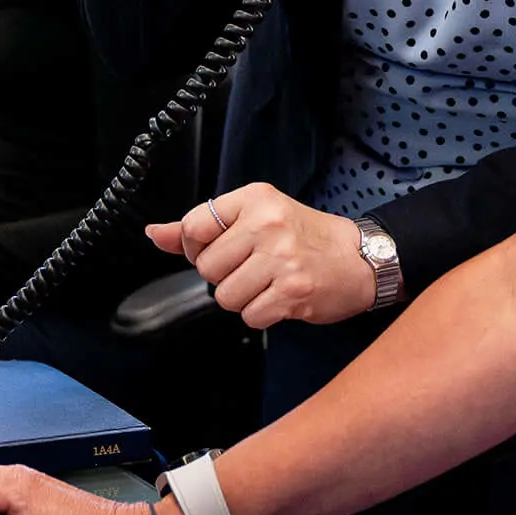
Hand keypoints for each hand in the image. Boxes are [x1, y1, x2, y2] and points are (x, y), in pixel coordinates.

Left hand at [149, 183, 377, 327]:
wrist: (360, 258)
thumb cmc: (305, 237)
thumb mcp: (255, 217)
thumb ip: (203, 227)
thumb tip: (154, 234)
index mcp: (255, 198)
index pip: (194, 227)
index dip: (198, 248)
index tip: (220, 249)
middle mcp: (267, 223)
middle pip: (207, 267)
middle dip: (225, 275)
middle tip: (254, 267)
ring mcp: (281, 258)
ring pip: (225, 296)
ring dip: (243, 298)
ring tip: (269, 283)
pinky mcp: (293, 291)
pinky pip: (250, 316)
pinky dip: (262, 314)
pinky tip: (281, 297)